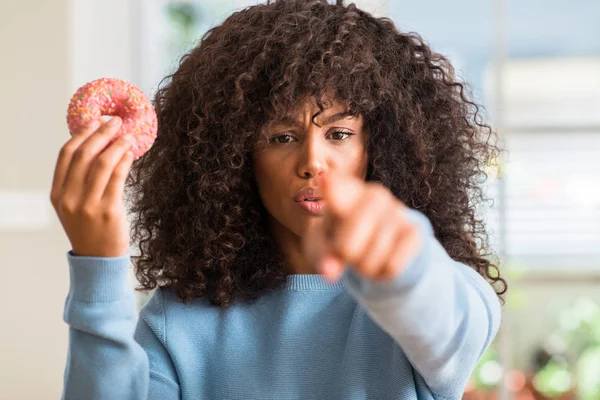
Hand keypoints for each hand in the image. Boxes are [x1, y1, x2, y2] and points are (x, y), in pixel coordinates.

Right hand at [50, 117, 133, 256]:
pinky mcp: (108, 211)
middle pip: (84, 154)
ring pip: (102, 163)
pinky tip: (131, 153)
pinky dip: (124, 161)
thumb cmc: (90, 229)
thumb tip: (97, 147)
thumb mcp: (74, 206)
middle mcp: (69, 198)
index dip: (81, 134)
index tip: (94, 121)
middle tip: (115, 121)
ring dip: (116, 144)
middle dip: (100, 133)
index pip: (66, 155)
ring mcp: (88, 205)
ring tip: (127, 134)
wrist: (98, 260)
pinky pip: (117, 178)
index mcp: (57, 194)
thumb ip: (78, 182)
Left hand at [303, 172, 422, 282]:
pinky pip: (392, 266)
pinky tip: (384, 261)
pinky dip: (384, 274)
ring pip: (371, 260)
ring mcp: (397, 210)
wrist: (383, 242)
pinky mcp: (415, 231)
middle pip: (348, 248)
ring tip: (366, 256)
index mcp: (345, 193)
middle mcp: (374, 195)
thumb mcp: (327, 245)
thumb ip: (323, 256)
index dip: (331, 188)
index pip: (337, 189)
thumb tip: (330, 273)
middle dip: (346, 259)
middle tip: (348, 254)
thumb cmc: (345, 238)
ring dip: (365, 269)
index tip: (325, 180)